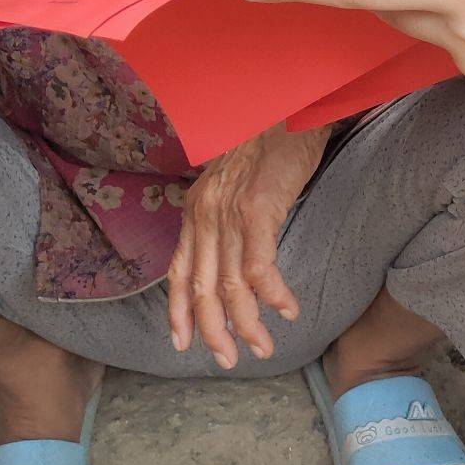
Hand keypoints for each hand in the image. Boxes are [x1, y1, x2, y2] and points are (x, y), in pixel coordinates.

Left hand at [167, 123, 330, 367]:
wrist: (285, 105)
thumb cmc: (268, 140)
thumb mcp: (233, 182)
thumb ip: (227, 216)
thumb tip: (235, 250)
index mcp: (196, 211)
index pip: (177, 272)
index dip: (177, 312)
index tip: (182, 344)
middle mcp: (205, 216)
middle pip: (200, 289)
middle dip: (212, 331)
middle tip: (227, 359)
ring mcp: (229, 214)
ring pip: (229, 286)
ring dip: (246, 324)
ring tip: (262, 348)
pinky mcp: (258, 211)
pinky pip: (259, 267)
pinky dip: (272, 296)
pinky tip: (287, 311)